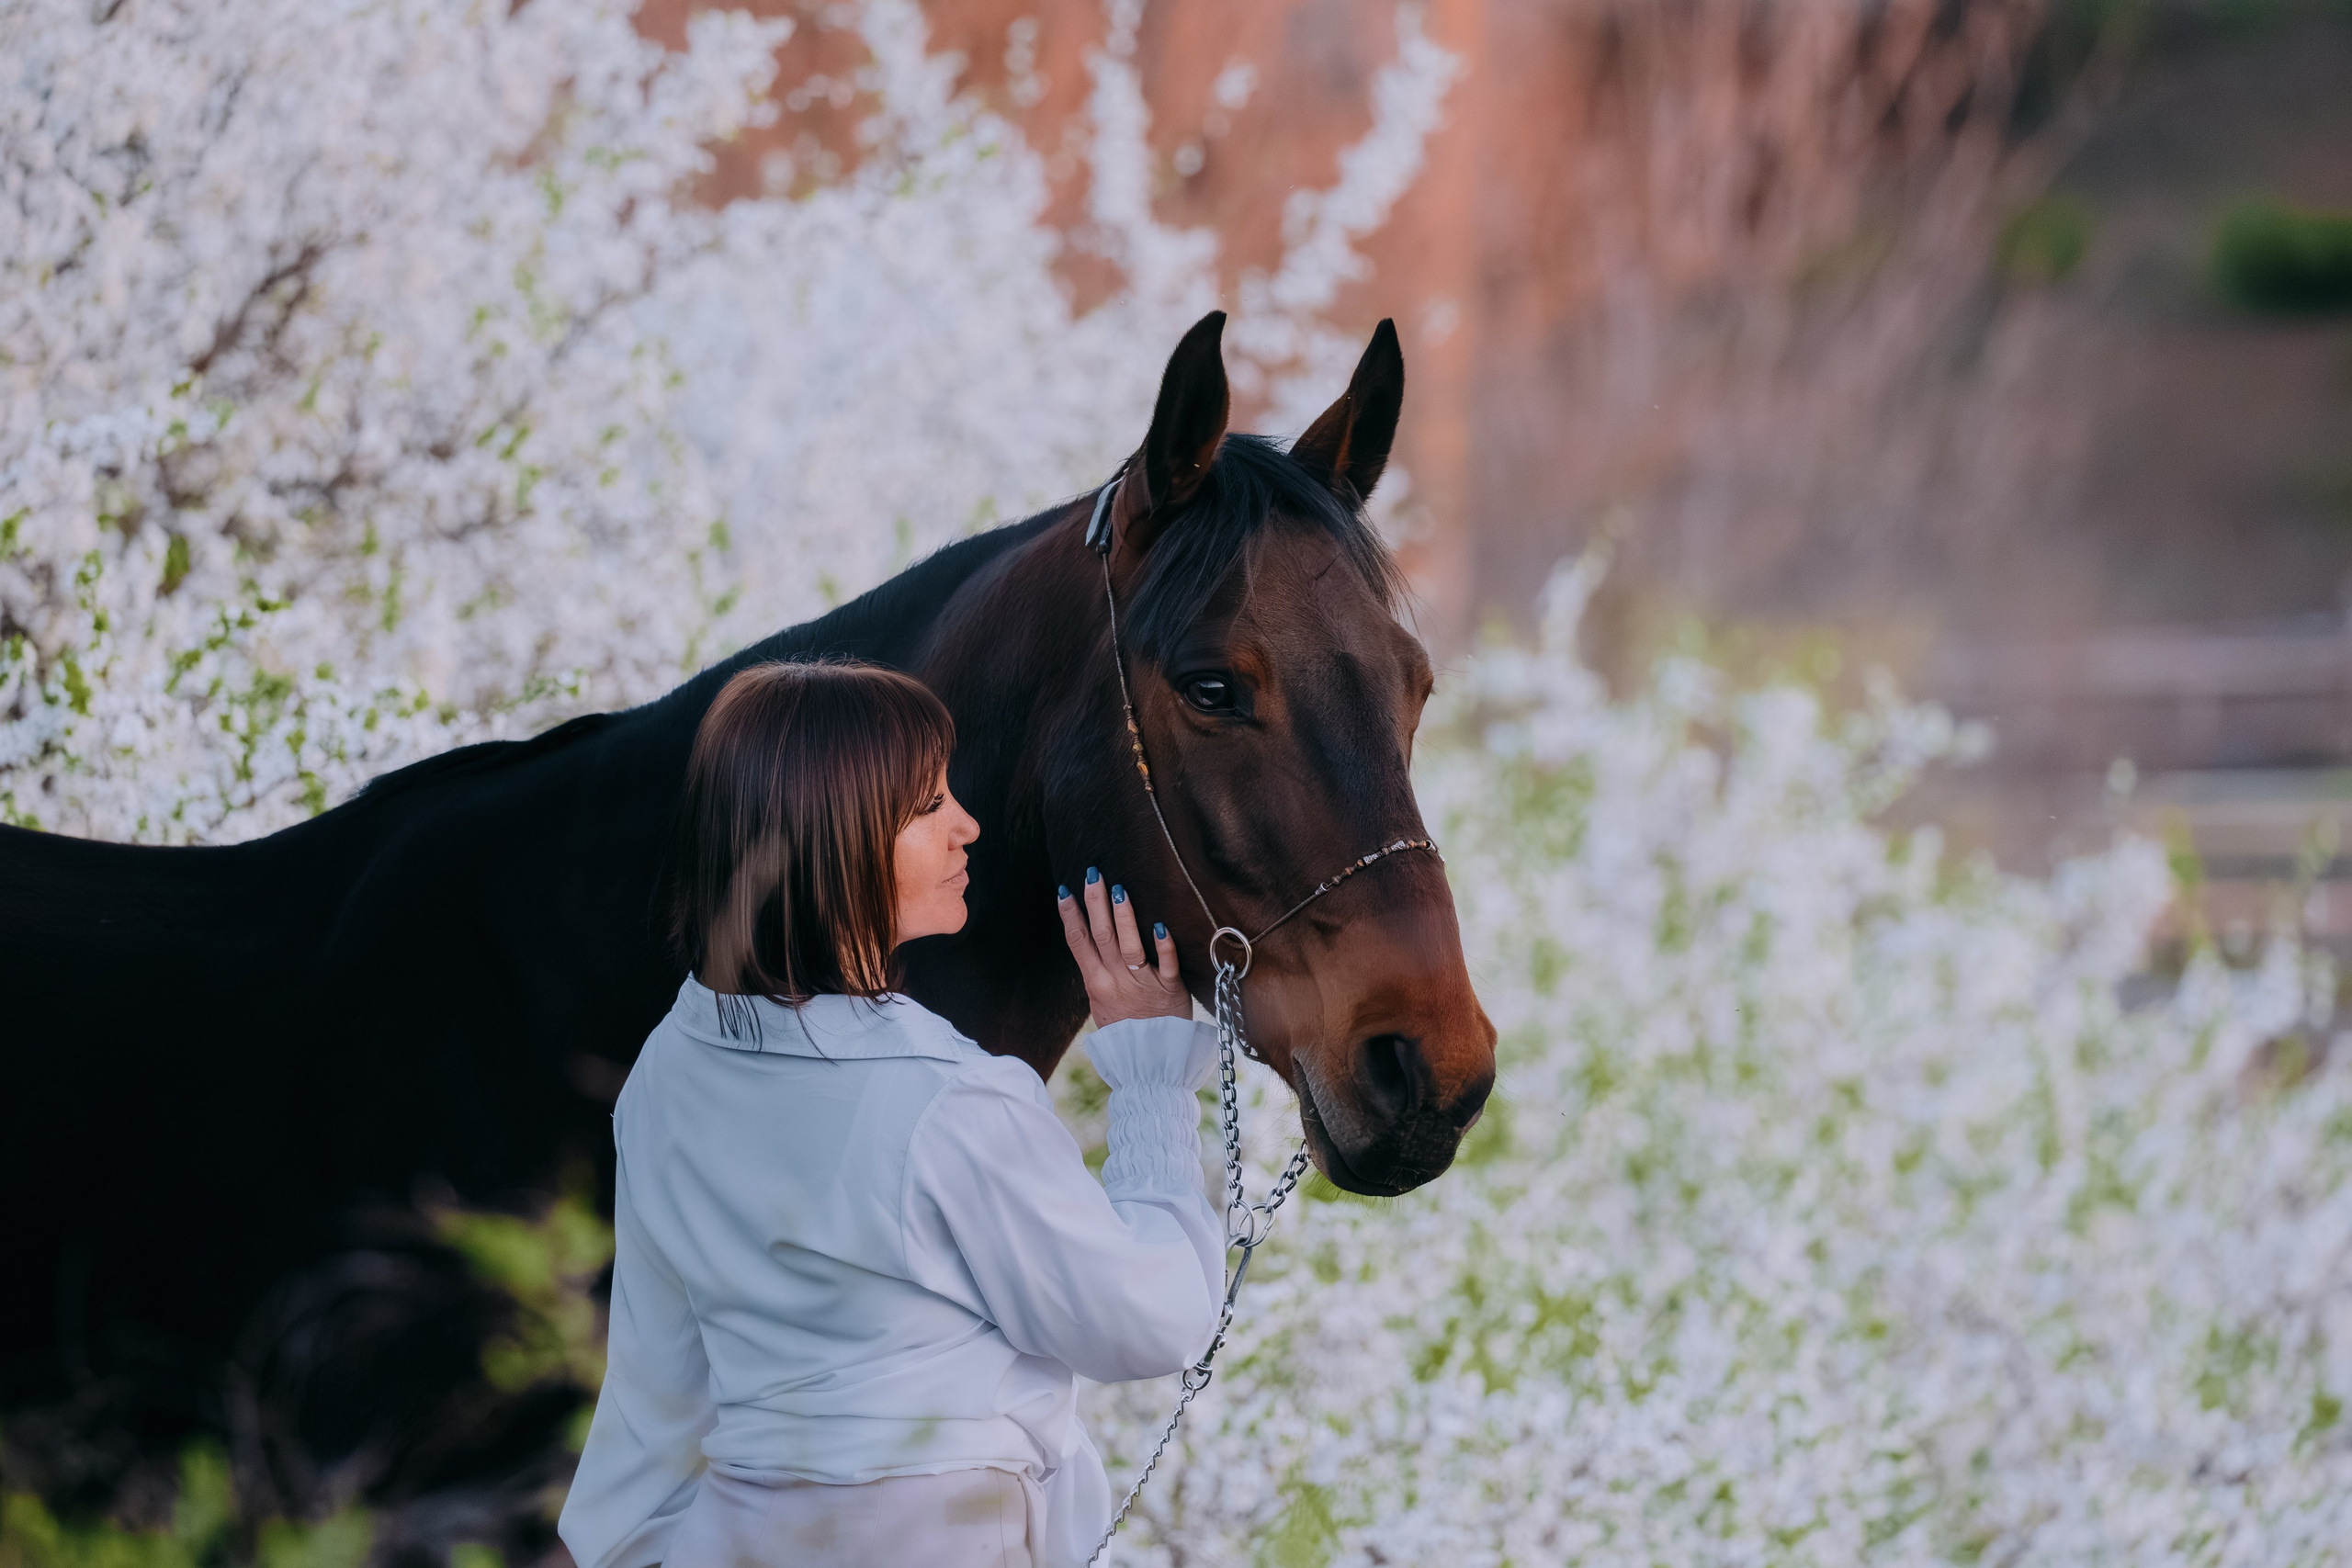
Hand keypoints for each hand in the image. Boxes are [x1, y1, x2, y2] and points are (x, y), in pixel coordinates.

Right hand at [1056, 869, 1189, 1026]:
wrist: (1151, 1063)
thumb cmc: (1127, 1031)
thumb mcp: (1102, 1004)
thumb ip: (1098, 974)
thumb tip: (1089, 946)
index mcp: (1097, 984)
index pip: (1078, 944)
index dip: (1070, 916)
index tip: (1064, 891)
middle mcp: (1117, 981)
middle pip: (1102, 937)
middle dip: (1096, 904)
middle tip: (1093, 874)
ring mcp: (1143, 985)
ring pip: (1130, 946)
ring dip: (1124, 917)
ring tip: (1120, 890)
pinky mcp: (1170, 990)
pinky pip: (1167, 965)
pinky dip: (1164, 946)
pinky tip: (1160, 926)